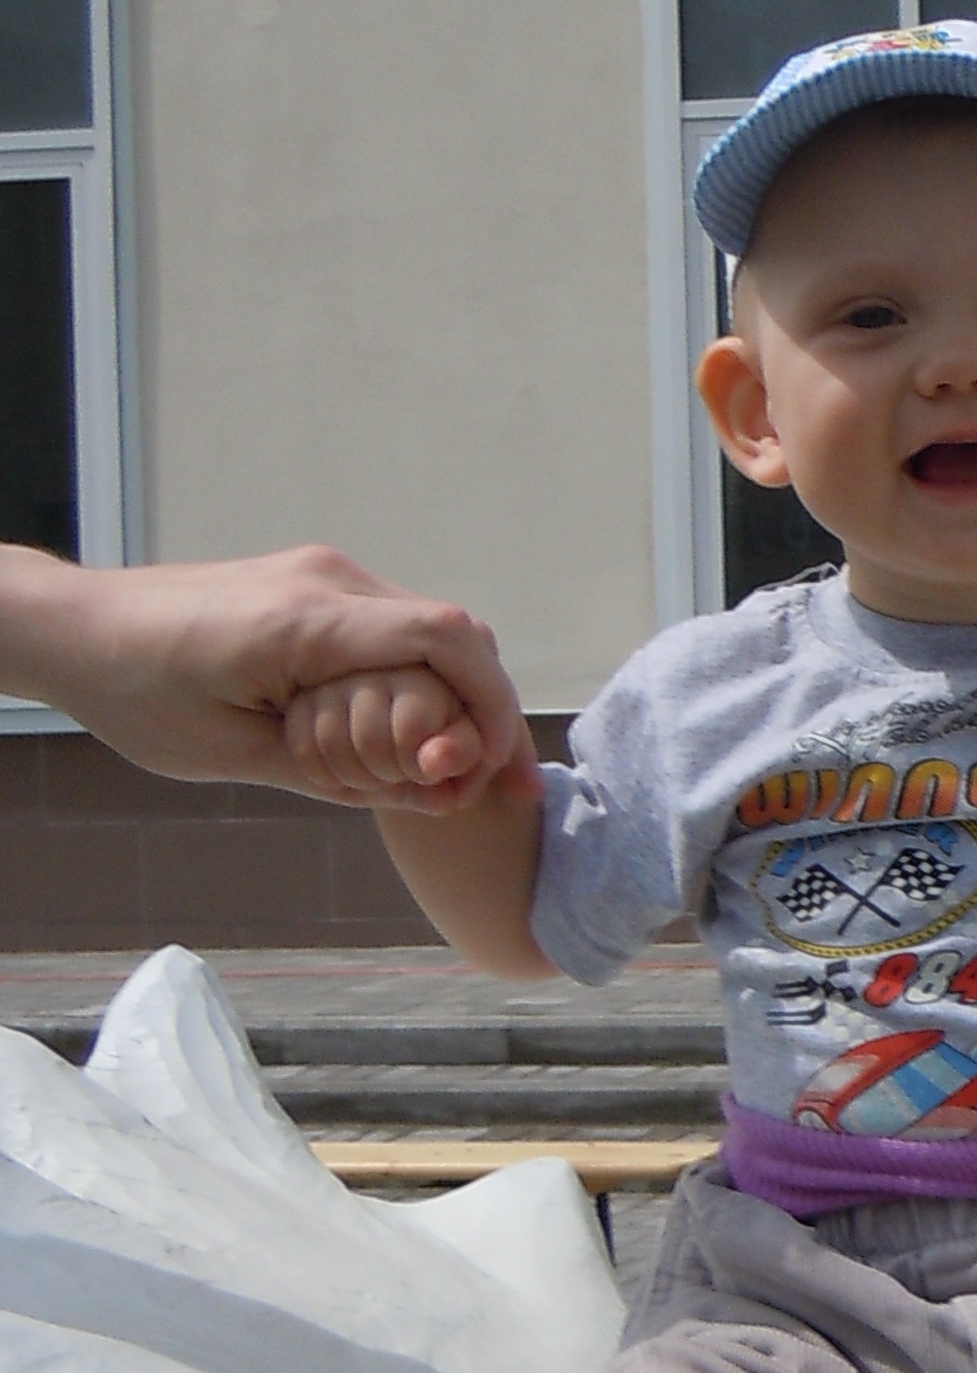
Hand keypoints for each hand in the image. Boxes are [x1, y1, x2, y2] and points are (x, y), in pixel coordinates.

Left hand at [0, 543, 533, 806]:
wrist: (76, 624)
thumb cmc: (135, 692)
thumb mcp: (233, 755)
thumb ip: (336, 774)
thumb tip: (431, 796)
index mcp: (306, 621)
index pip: (445, 642)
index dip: (494, 707)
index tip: (505, 775)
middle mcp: (329, 581)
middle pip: (455, 635)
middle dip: (488, 712)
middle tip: (500, 786)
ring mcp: (325, 576)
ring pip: (431, 632)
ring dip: (454, 698)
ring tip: (455, 770)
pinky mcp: (314, 586)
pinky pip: (393, 631)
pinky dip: (418, 681)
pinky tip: (412, 732)